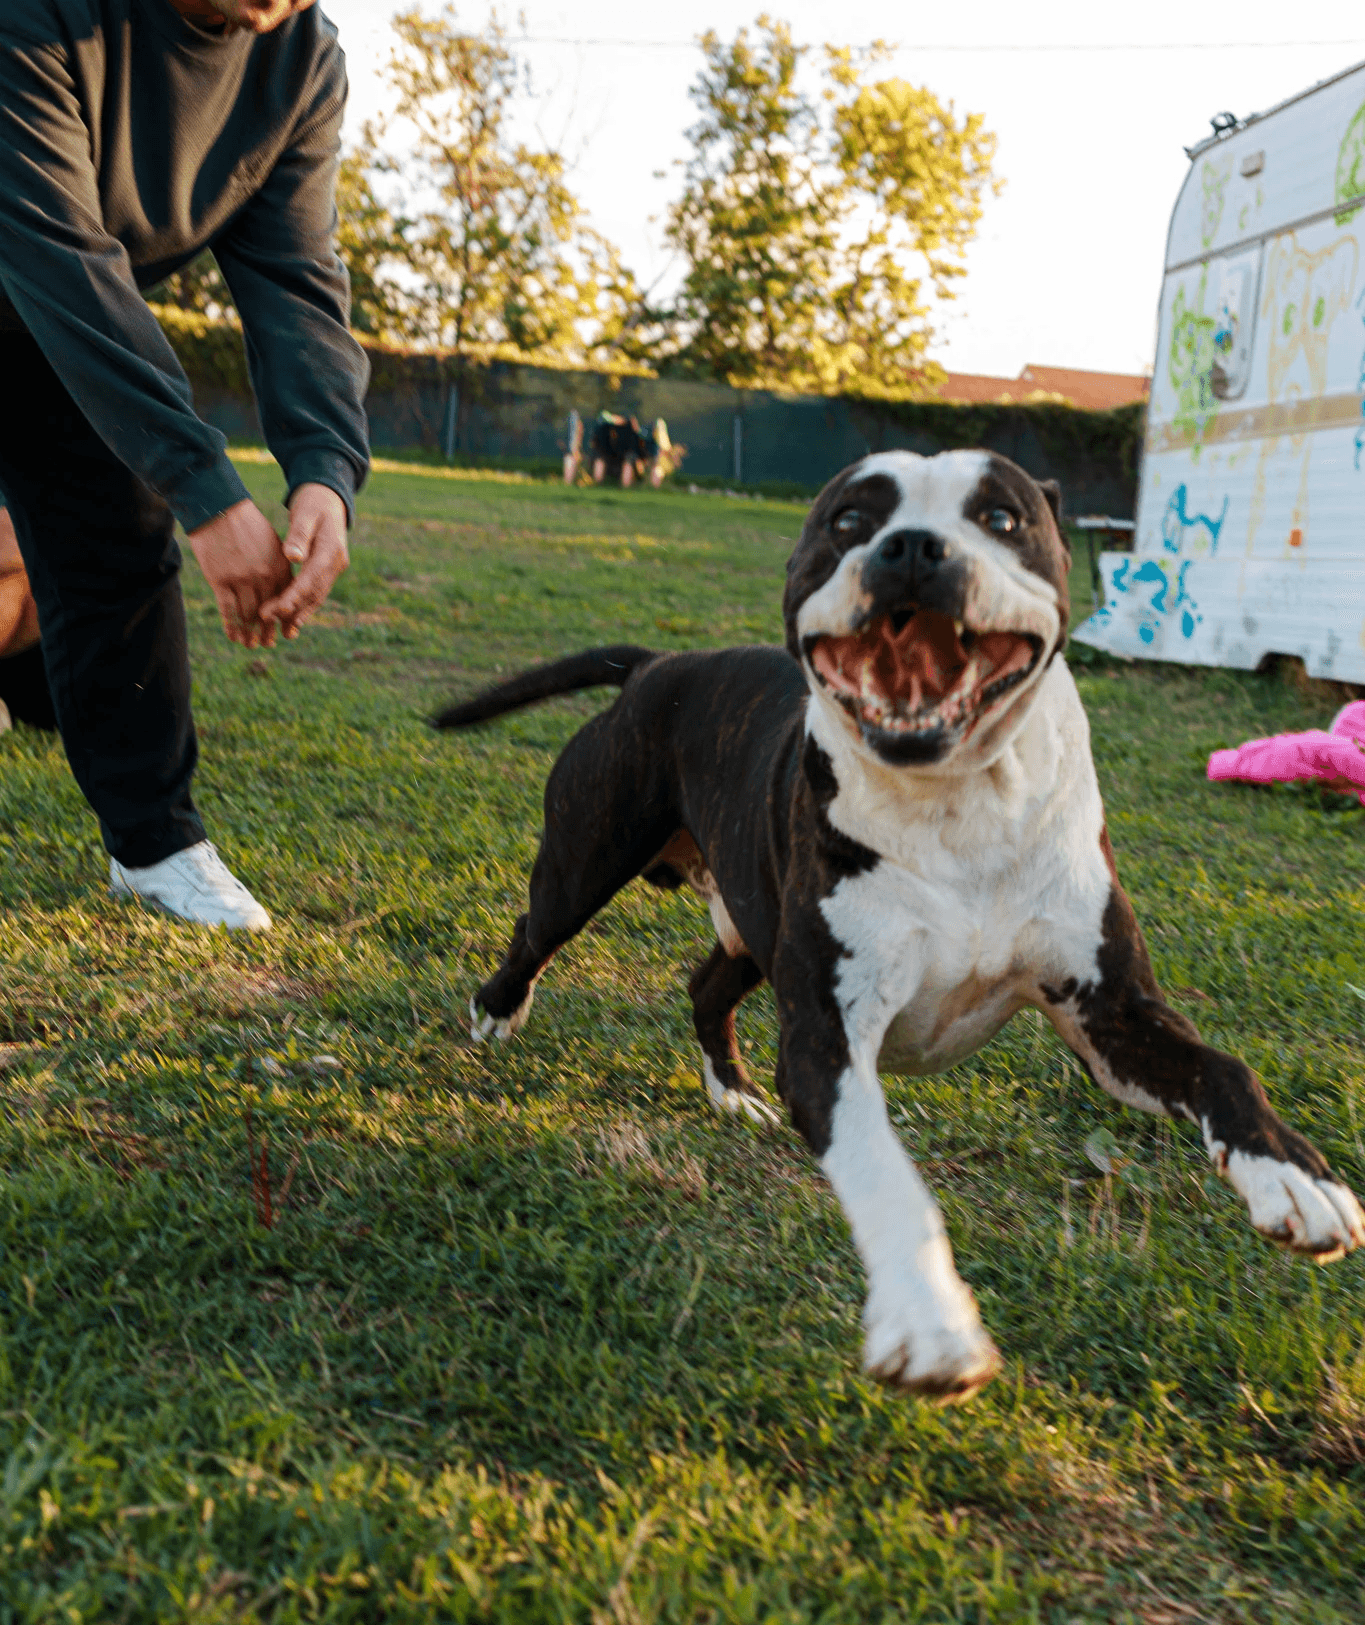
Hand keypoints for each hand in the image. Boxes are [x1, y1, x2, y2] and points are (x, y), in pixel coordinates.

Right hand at [187, 499, 291, 649]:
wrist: (219, 508)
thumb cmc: (247, 525)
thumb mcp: (272, 543)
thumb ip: (280, 566)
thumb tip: (285, 588)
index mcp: (280, 567)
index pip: (287, 600)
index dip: (286, 618)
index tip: (285, 630)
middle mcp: (263, 577)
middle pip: (268, 612)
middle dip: (268, 631)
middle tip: (268, 643)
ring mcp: (242, 580)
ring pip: (248, 616)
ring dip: (250, 633)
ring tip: (250, 644)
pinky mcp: (220, 581)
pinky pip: (228, 611)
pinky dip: (232, 627)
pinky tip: (234, 637)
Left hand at [260, 483, 348, 638]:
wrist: (328, 499)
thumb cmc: (313, 503)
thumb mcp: (305, 514)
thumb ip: (299, 535)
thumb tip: (293, 557)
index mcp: (331, 549)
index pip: (311, 578)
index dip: (293, 596)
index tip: (275, 609)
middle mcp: (336, 563)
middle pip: (313, 592)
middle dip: (292, 609)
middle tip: (268, 619)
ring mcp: (334, 569)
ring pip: (316, 597)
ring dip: (299, 614)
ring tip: (283, 632)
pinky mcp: (327, 572)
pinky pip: (316, 593)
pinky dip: (304, 607)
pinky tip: (292, 620)